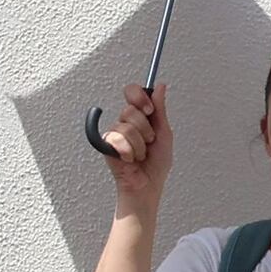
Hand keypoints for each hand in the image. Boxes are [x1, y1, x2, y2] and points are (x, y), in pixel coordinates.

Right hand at [102, 83, 172, 211]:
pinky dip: (128, 151)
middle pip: (130, 110)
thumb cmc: (156, 164)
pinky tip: (129, 158)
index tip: (149, 110)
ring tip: (140, 154)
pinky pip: (117, 139)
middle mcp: (126, 122)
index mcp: (140, 116)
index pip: (132, 92)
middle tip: (149, 140)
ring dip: (139, 145)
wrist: (148, 185)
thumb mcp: (164, 133)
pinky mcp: (106, 145)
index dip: (139, 96)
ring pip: (126, 127)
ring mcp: (115, 134)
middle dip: (145, 128)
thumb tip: (160, 86)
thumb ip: (160, 109)